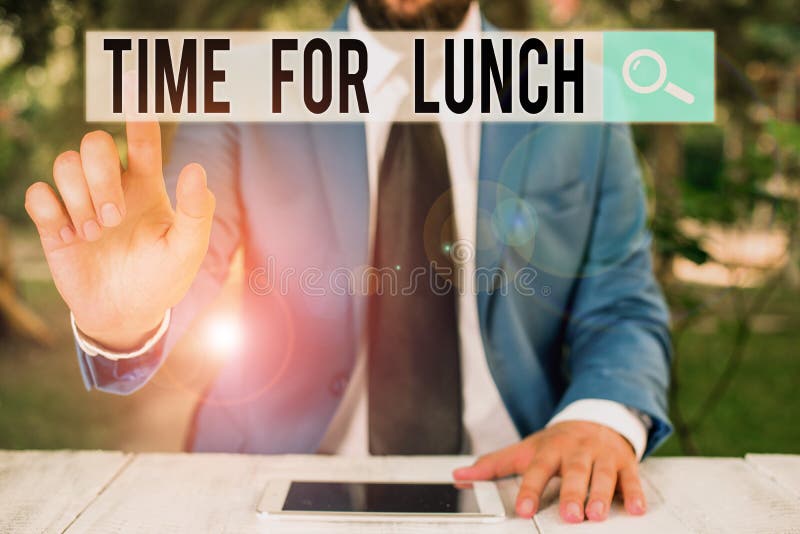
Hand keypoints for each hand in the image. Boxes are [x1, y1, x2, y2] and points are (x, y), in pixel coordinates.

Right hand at [25, 119, 214, 350]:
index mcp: (147, 185)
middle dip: (101, 176)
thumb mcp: (188, 249)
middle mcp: (112, 186)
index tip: (135, 95)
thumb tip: (195, 168)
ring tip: (96, 234)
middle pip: (94, 144)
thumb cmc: (162, 277)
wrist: (126, 314)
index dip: (138, 118)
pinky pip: (38, 194)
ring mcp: (81, 203)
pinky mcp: (54, 224)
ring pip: (64, 163)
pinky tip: (70, 235)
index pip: (142, 141)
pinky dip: (52, 211)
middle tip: (114, 217)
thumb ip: (196, 211)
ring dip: (79, 198)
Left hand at [453, 421, 645, 522]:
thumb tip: (459, 477)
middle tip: (570, 516)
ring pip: (602, 475)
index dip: (529, 490)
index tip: (522, 510)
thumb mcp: (524, 449)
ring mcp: (601, 456)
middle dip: (572, 494)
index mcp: (549, 450)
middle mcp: (575, 452)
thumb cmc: (556, 442)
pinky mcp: (624, 462)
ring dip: (601, 495)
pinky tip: (636, 509)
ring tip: (598, 515)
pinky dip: (634, 493)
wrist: (594, 418)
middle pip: (573, 472)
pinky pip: (631, 478)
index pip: (536, 470)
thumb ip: (493, 465)